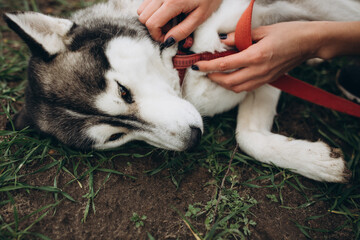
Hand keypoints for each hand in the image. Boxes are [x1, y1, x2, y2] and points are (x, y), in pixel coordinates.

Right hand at [137, 0, 221, 42]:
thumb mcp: (200, 17)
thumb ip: (183, 31)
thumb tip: (168, 41)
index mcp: (172, 2)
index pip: (152, 24)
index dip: (157, 35)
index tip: (167, 38)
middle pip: (143, 16)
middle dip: (154, 28)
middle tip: (169, 29)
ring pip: (142, 9)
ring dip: (152, 18)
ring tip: (169, 20)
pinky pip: (147, 2)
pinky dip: (153, 10)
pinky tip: (167, 12)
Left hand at [195, 21, 319, 91]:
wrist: (310, 44)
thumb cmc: (288, 33)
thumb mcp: (263, 30)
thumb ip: (241, 37)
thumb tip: (223, 41)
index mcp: (255, 56)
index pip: (225, 65)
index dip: (208, 66)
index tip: (197, 66)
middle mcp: (258, 71)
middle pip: (228, 82)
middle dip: (213, 78)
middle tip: (204, 71)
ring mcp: (264, 78)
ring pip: (237, 88)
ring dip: (223, 84)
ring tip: (215, 75)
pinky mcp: (267, 81)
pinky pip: (247, 88)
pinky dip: (235, 85)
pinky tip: (230, 78)